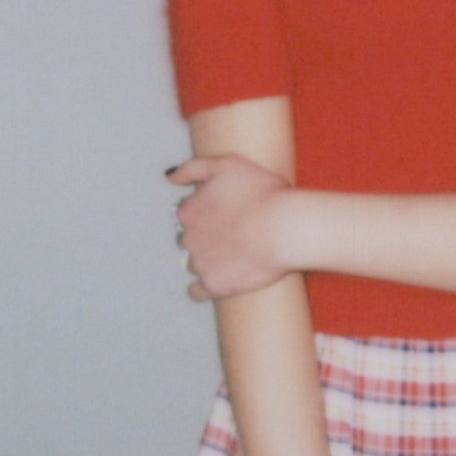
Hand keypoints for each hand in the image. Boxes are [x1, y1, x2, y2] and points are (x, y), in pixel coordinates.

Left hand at [167, 154, 290, 299]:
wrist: (286, 228)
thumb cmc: (262, 193)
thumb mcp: (227, 164)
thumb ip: (192, 168)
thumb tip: (169, 177)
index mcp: (190, 210)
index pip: (187, 213)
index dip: (206, 212)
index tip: (224, 213)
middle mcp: (189, 237)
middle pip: (189, 239)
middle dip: (206, 237)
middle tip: (232, 234)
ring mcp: (200, 263)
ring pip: (193, 263)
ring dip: (206, 261)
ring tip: (231, 257)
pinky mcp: (215, 285)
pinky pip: (197, 292)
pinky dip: (200, 289)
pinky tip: (212, 283)